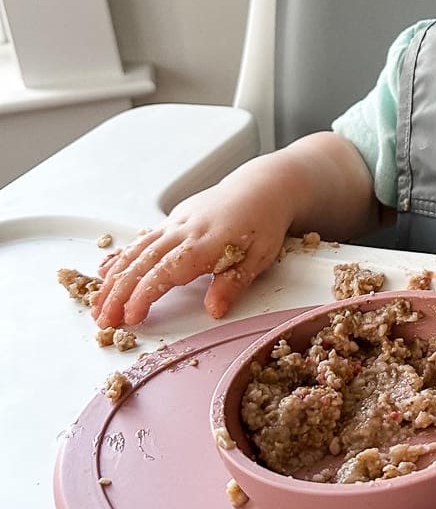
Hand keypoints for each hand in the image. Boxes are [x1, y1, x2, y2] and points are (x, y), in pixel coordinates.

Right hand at [91, 166, 294, 327]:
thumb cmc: (262, 223)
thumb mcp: (260, 256)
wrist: (262, 188)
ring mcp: (175, 224)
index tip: (131, 317)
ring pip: (135, 251)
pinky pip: (141, 240)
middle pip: (141, 263)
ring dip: (113, 279)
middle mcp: (184, 231)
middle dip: (118, 294)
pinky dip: (121, 257)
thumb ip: (234, 283)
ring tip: (98, 305)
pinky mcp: (172, 220)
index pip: (166, 272)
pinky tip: (106, 273)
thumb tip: (215, 309)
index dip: (144, 295)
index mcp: (206, 243)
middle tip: (103, 321)